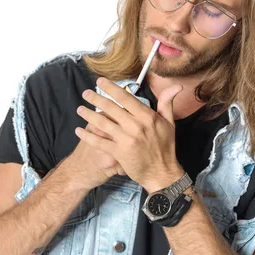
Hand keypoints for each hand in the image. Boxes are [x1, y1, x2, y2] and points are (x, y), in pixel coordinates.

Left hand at [75, 77, 184, 192]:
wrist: (162, 173)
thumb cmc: (165, 147)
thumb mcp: (169, 123)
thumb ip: (167, 103)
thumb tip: (175, 86)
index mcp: (147, 116)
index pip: (125, 98)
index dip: (111, 88)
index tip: (100, 82)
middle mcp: (136, 126)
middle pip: (111, 108)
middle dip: (96, 99)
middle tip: (85, 93)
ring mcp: (126, 139)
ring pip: (103, 123)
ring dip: (89, 115)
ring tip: (80, 109)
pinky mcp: (119, 152)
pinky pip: (99, 142)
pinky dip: (87, 136)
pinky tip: (78, 130)